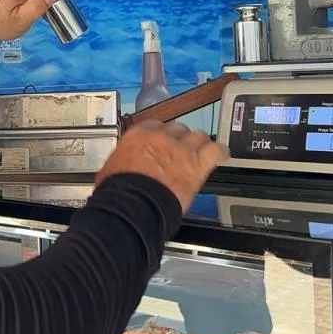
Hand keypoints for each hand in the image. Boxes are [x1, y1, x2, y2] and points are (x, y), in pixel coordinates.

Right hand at [96, 121, 228, 211]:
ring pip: (198, 136)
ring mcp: (182, 150)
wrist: (131, 207)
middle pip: (179, 130)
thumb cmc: (117, 193)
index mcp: (139, 135)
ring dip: (198, 145)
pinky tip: (221, 155)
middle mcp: (162, 137)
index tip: (163, 144)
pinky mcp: (197, 165)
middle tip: (179, 154)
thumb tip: (120, 167)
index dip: (162, 136)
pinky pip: (215, 151)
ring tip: (199, 155)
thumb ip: (121, 161)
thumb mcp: (110, 169)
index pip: (156, 126)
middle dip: (180, 141)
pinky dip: (220, 152)